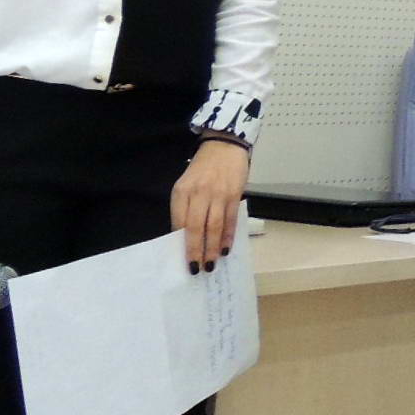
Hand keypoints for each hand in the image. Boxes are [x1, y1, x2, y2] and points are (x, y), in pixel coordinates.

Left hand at [172, 139, 249, 274]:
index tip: (183, 260)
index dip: (181, 243)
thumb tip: (185, 236)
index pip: (179, 223)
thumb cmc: (202, 169)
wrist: (224, 146)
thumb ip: (185, 208)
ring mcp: (218, 194)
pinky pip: (231, 219)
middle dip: (196, 251)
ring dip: (213, 248)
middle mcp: (199, 194)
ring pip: (214, 226)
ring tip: (211, 264)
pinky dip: (228, 236)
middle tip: (197, 268)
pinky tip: (225, 248)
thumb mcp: (186, 185)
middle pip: (196, 228)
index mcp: (182, 192)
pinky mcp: (235, 195)